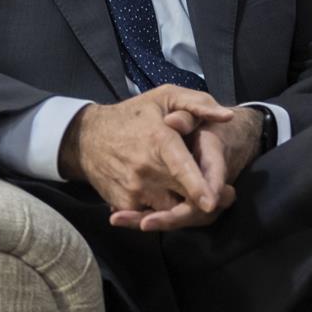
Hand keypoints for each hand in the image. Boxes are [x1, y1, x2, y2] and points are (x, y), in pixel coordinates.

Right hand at [60, 87, 235, 230]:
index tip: (211, 203)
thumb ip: (198, 104)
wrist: (85, 139)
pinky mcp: (124, 204)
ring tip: (191, 194)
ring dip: (184, 206)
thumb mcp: (165, 97)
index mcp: (159, 140)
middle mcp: (145, 169)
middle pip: (184, 197)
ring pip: (171, 210)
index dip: (197, 187)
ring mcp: (134, 189)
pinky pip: (153, 214)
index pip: (181, 168)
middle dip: (204, 200)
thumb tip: (226, 117)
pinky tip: (165, 193)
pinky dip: (164, 209)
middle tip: (223, 195)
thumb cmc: (132, 116)